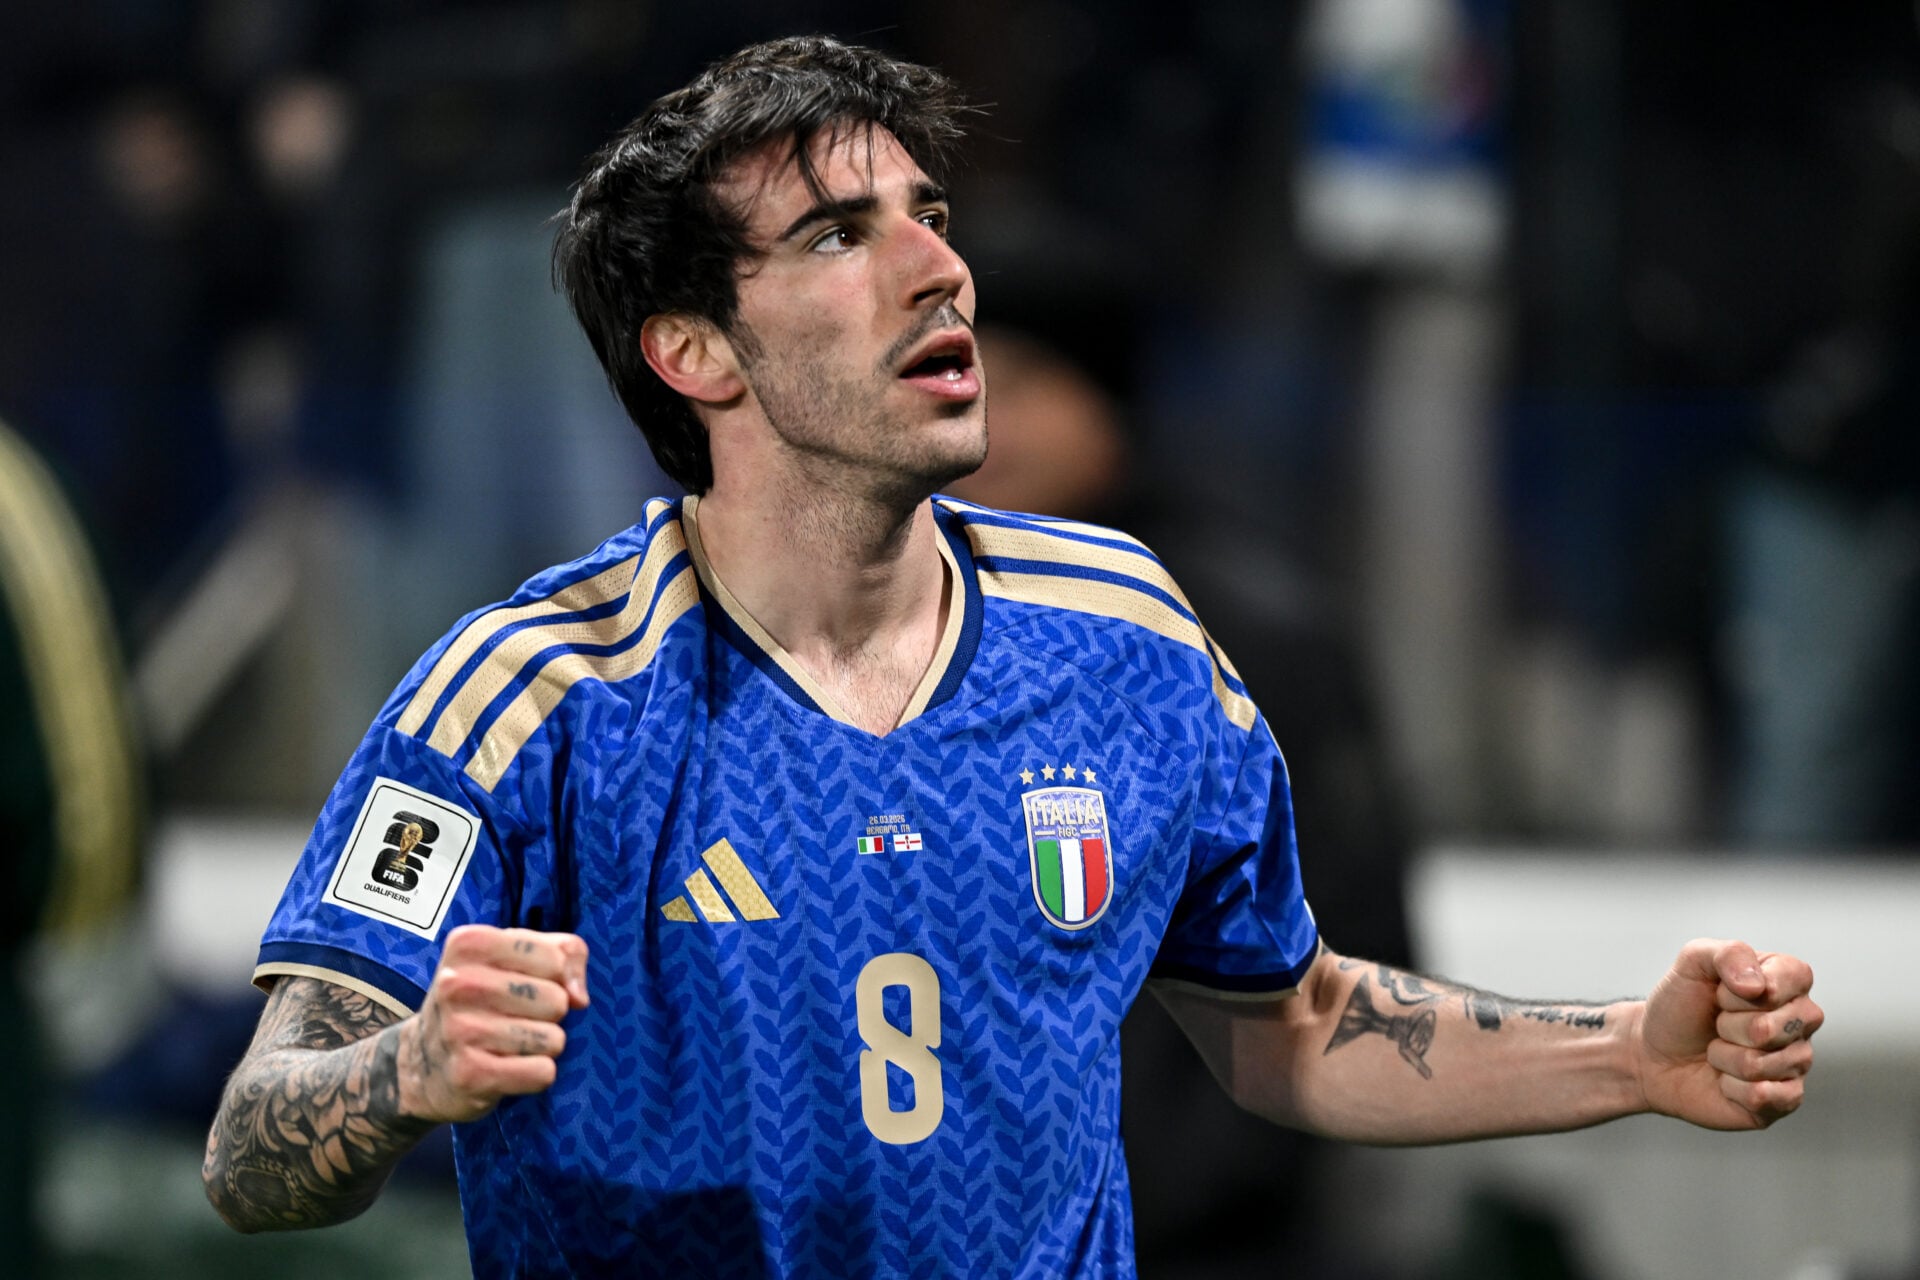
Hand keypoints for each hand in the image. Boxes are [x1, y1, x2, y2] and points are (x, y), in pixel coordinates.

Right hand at [397, 924, 590, 1123]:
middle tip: (514, 1019)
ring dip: (542, 1047)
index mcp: (469, 944)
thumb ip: (565, 953)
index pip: (556, 957)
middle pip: (556, 1000)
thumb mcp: (516, 959)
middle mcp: (457, 983)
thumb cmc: (482, 1001)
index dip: (555, 977)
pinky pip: (542, 1073)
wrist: (421, 1063)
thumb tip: (579, 997)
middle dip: (548, 1015)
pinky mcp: (469, 1074)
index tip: (526, 985)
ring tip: (509, 1044)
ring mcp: (459, 1030)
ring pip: (553, 1039)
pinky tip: (508, 1069)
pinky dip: (536, 1075)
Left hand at [1635, 938, 1819, 1129]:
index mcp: (1788, 981)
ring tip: (1718, 1050)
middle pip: (1771, 1028)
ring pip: (1762, 1064)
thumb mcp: (1692, 963)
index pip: (1793, 978)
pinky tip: (1726, 1080)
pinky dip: (1730, 1088)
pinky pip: (1763, 1097)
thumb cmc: (1679, 1006)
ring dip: (1724, 1057)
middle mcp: (1801, 1021)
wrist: (1654, 1053)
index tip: (1721, 992)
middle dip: (1727, 1026)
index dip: (1742, 989)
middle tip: (1717, 1024)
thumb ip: (1728, 953)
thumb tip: (1759, 987)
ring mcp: (1797, 1061)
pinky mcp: (1785, 1099)